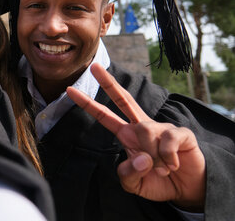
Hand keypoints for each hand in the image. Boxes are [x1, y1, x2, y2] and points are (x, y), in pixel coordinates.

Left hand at [66, 63, 205, 210]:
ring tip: (161, 169)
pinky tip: (172, 165)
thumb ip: (128, 174)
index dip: (87, 104)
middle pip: (124, 98)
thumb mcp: (134, 184)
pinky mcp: (180, 133)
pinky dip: (167, 158)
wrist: (186, 190)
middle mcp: (141, 126)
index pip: (104, 116)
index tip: (69, 90)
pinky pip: (168, 140)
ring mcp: (161, 127)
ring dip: (152, 155)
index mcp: (126, 135)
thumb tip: (141, 157)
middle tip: (94, 67)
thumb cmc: (157, 182)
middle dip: (108, 83)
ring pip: (145, 130)